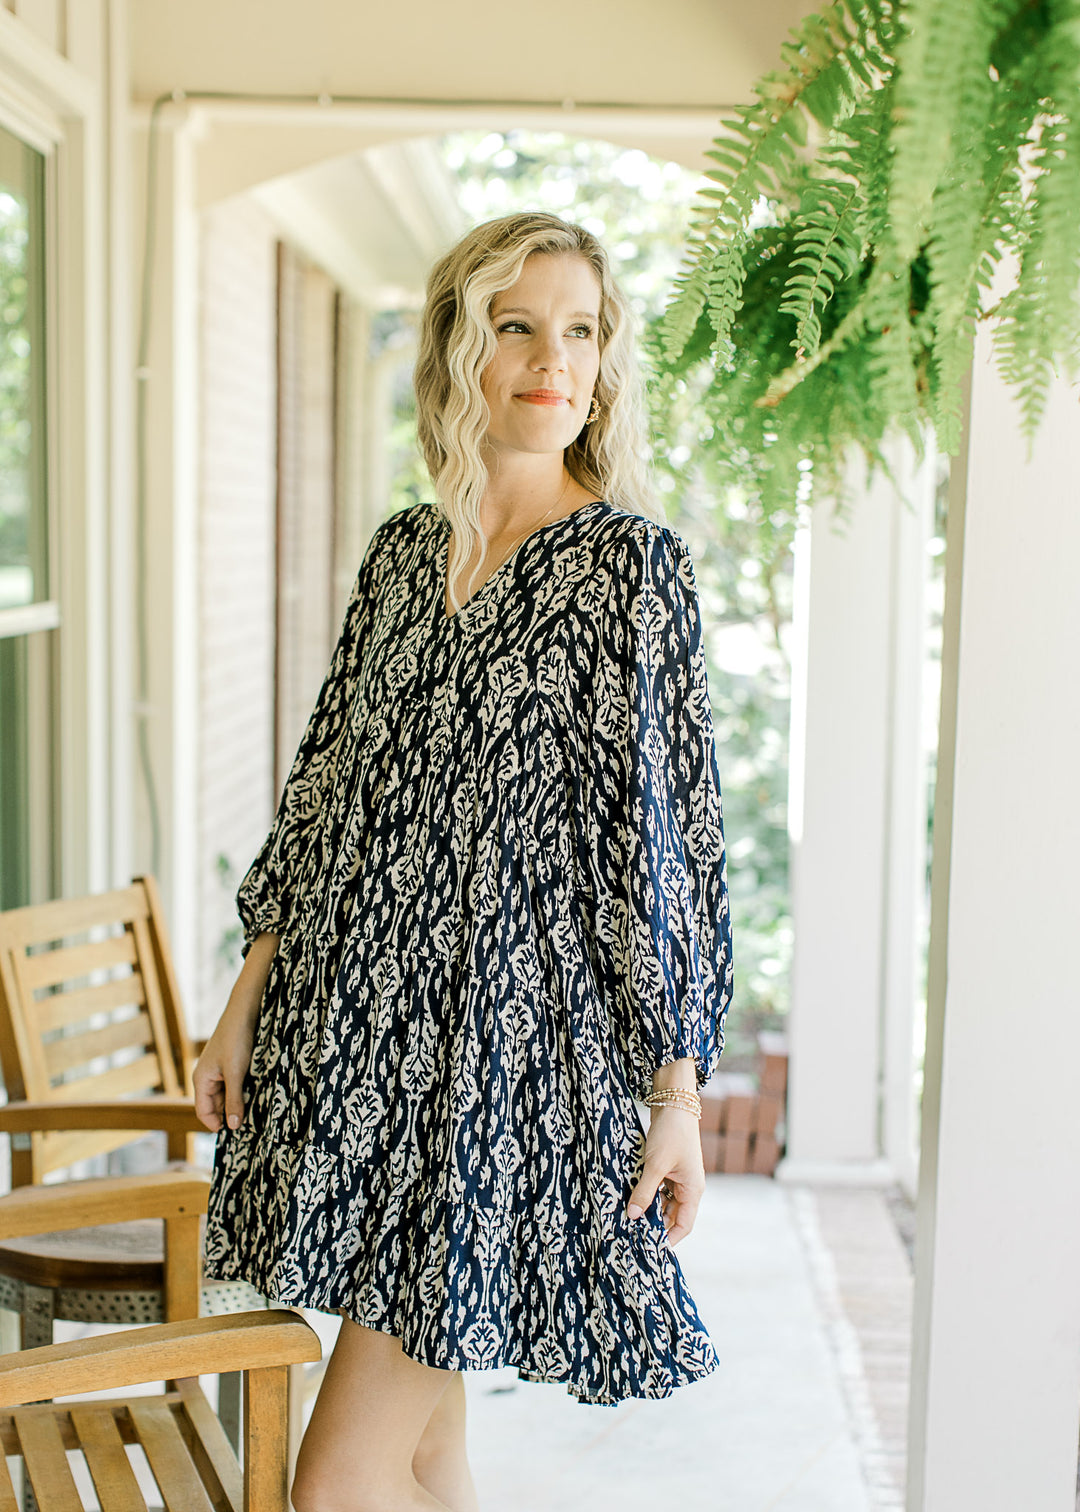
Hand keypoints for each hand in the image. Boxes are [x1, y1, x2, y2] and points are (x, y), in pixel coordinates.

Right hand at [193, 1002, 257, 1132]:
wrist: (244, 1012)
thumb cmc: (236, 1040)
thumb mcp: (236, 1073)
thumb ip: (234, 1100)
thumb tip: (232, 1127)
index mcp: (200, 1079)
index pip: (203, 1112)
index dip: (216, 1125)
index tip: (235, 1133)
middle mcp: (206, 1077)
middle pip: (214, 1106)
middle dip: (228, 1114)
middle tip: (249, 1122)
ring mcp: (217, 1071)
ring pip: (224, 1096)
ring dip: (236, 1103)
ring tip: (253, 1108)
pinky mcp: (229, 1064)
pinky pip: (232, 1085)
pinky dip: (241, 1092)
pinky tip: (254, 1093)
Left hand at [625, 1105, 705, 1246]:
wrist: (674, 1102)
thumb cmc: (671, 1134)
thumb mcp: (655, 1165)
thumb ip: (644, 1191)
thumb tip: (632, 1216)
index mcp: (693, 1190)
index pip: (684, 1225)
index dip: (669, 1239)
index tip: (650, 1249)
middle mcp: (688, 1187)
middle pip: (672, 1216)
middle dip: (655, 1225)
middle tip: (633, 1235)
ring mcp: (678, 1177)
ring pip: (663, 1203)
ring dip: (649, 1209)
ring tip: (629, 1219)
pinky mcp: (667, 1168)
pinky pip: (658, 1189)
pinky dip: (646, 1195)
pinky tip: (631, 1198)